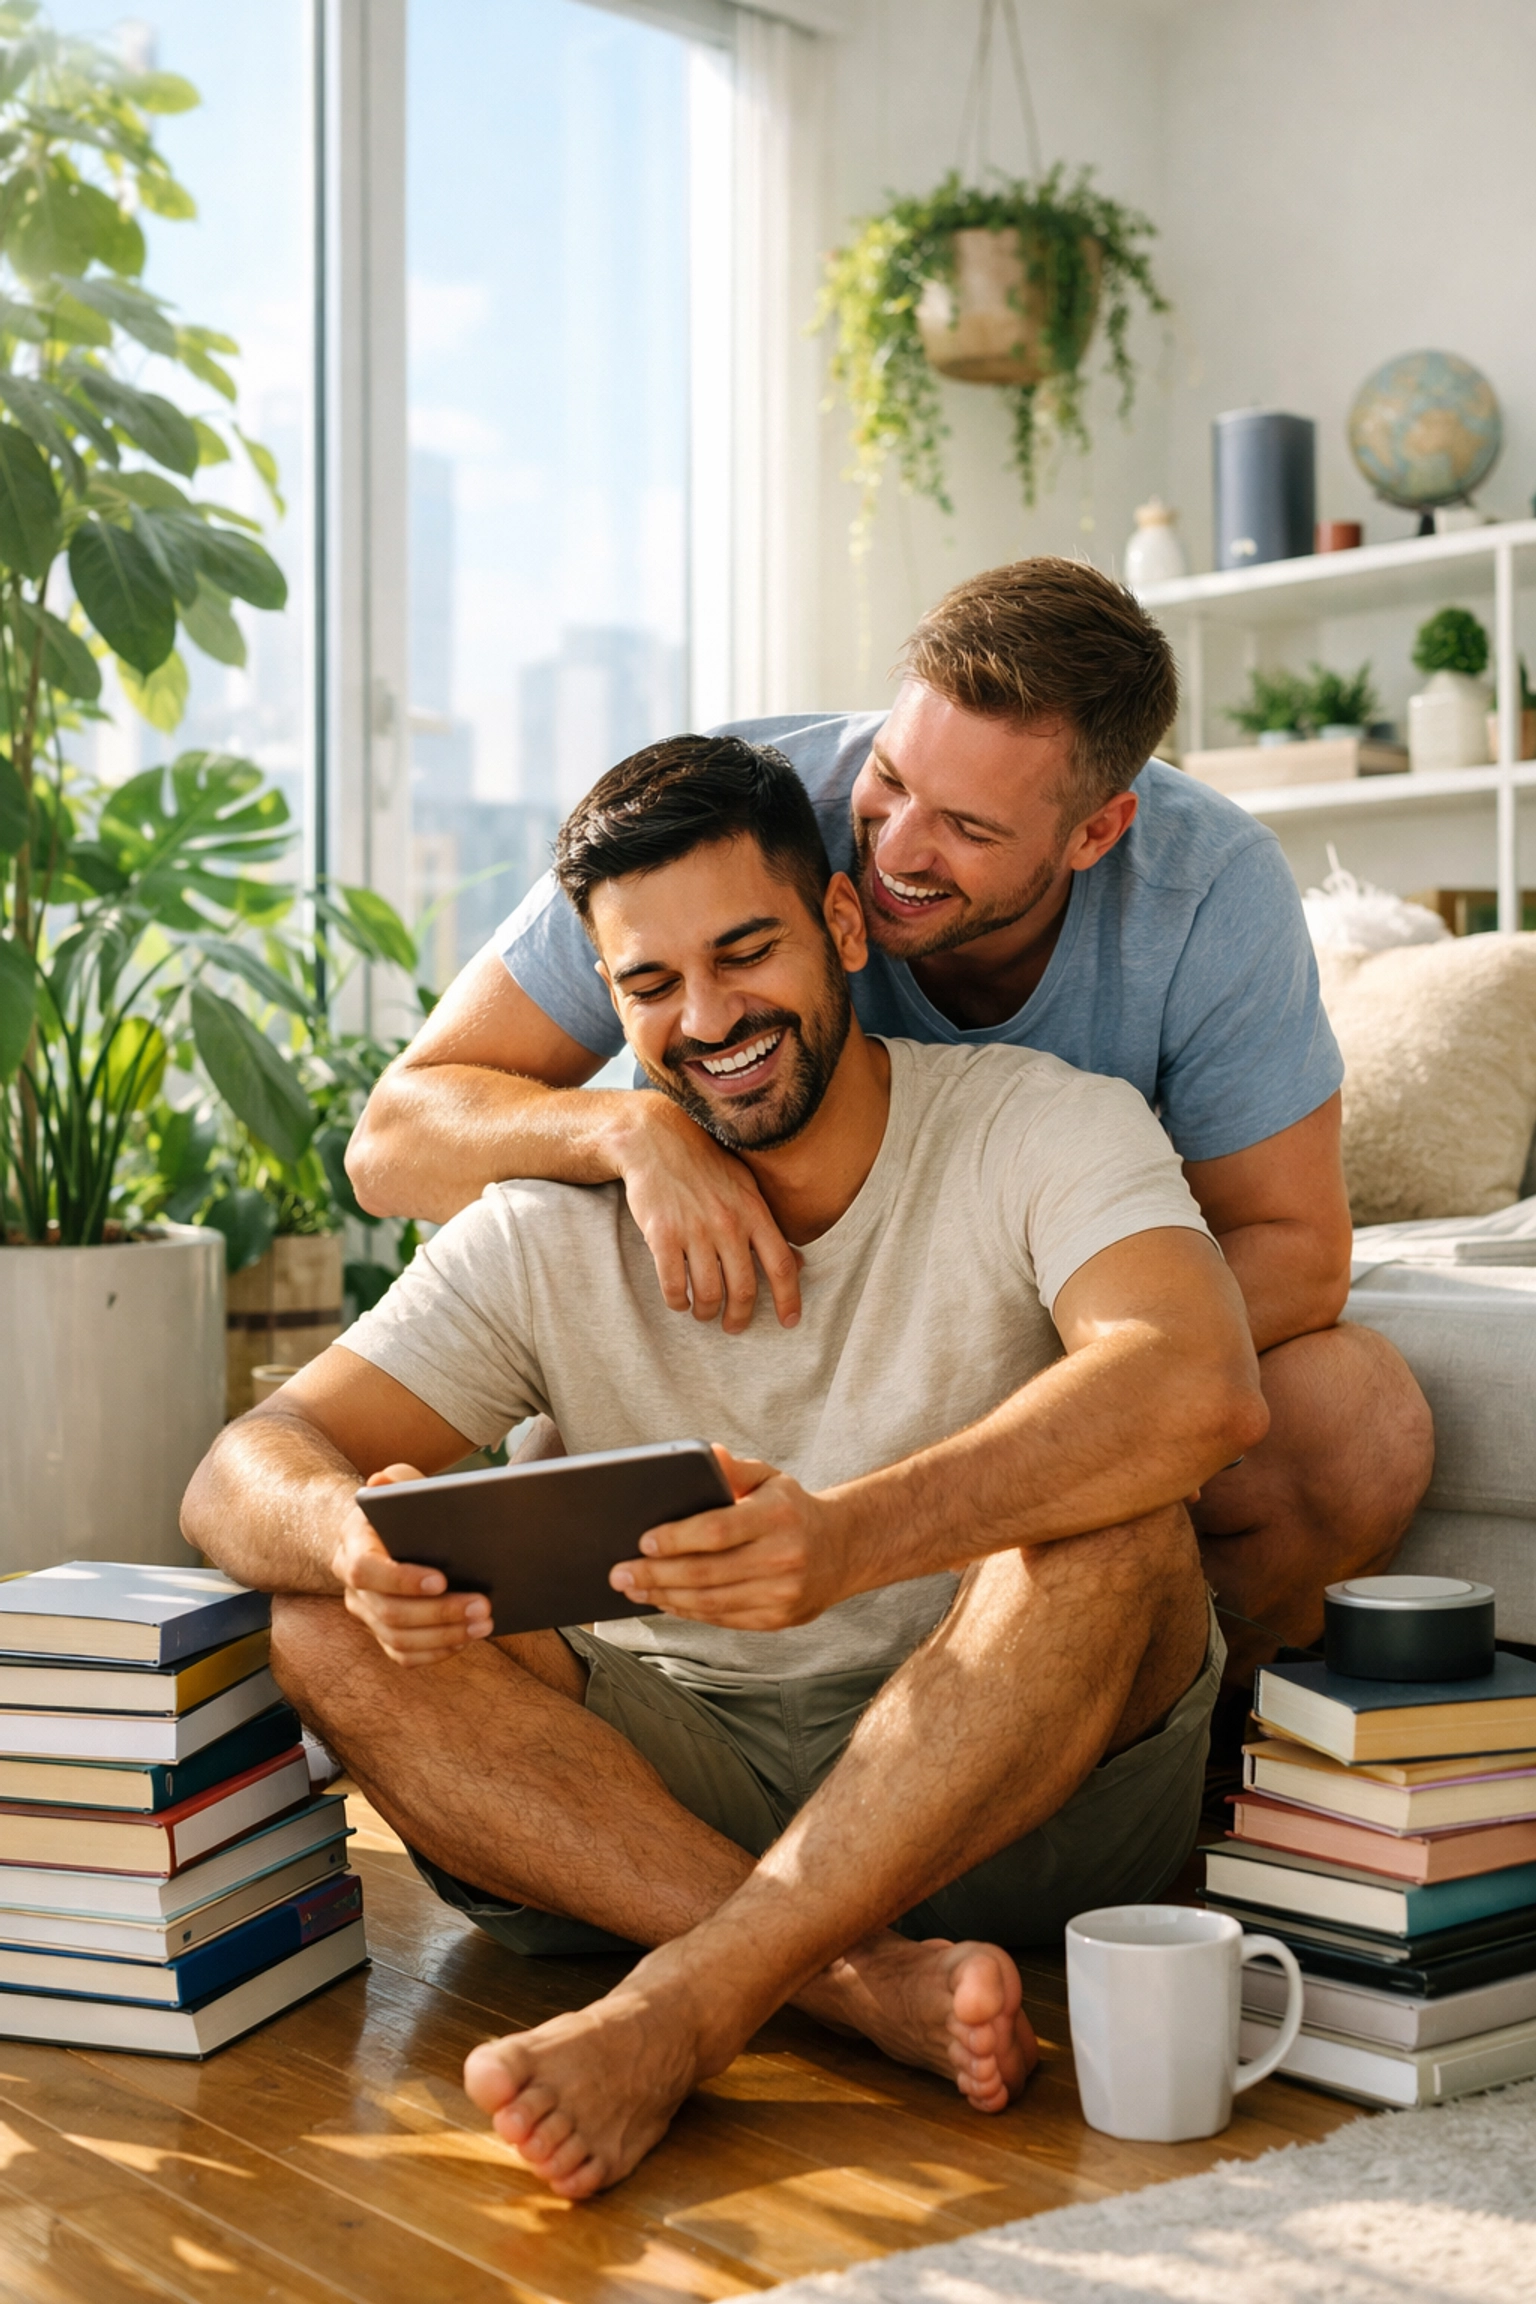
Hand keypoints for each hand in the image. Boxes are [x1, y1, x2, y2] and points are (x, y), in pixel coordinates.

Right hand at [330, 1465, 492, 1666]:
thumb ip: (397, 1482)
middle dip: (440, 1613)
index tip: (442, 1580)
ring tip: (484, 1623)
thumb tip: (381, 1482)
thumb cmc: (401, 1509)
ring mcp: (366, 1614)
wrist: (390, 1534)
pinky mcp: (382, 1634)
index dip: (402, 1580)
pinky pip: (403, 1655)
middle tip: (483, 1605)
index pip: (366, 1570)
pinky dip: (436, 1652)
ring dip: (445, 1635)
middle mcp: (353, 1587)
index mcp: (352, 1546)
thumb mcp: (401, 1488)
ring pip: (398, 1639)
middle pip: (389, 1612)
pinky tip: (465, 1639)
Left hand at [608, 1446, 852, 1629]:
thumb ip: (735, 1468)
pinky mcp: (777, 1618)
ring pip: (710, 1602)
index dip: (677, 1539)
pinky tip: (664, 1600)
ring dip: (664, 1597)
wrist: (843, 1550)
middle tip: (619, 1573)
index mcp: (778, 1516)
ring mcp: (782, 1593)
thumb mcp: (769, 1478)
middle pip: (706, 1573)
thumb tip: (708, 1453)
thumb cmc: (791, 1509)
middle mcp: (783, 1557)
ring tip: (633, 1588)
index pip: (717, 1530)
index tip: (642, 1541)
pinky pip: (723, 1619)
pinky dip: (687, 1612)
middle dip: (656, 1574)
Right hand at [609, 1098, 802, 1333]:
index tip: (790, 1321)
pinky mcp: (662, 1236)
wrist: (656, 1140)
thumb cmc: (705, 1165)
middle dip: (740, 1316)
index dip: (789, 1298)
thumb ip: (768, 1226)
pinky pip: (673, 1286)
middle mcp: (728, 1223)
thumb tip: (798, 1264)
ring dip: (707, 1312)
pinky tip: (679, 1301)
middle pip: (744, 1289)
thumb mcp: (746, 1187)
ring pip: (708, 1293)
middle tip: (734, 1326)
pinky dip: (678, 1302)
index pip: (781, 1264)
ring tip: (704, 1313)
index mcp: (754, 1211)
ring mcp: (694, 1231)